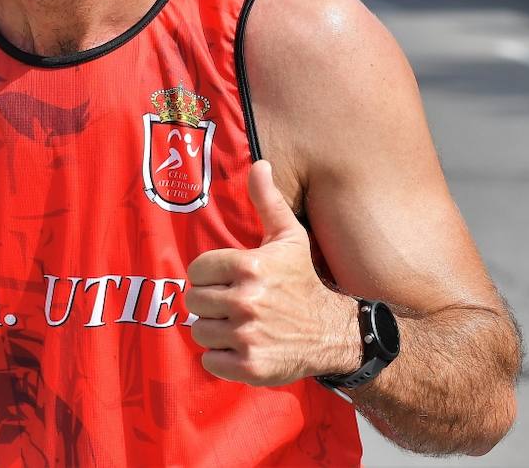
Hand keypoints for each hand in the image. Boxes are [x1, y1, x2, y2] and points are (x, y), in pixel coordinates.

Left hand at [185, 160, 357, 385]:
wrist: (333, 333)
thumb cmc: (302, 281)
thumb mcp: (289, 237)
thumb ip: (267, 201)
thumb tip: (259, 163)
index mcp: (249, 266)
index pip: (196, 270)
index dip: (208, 276)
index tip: (227, 281)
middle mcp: (246, 300)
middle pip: (194, 301)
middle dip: (211, 303)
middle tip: (233, 305)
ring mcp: (248, 335)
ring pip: (199, 331)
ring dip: (214, 331)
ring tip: (238, 325)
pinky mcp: (250, 366)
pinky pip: (209, 360)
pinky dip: (220, 358)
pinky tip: (240, 347)